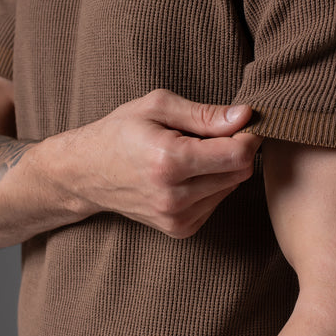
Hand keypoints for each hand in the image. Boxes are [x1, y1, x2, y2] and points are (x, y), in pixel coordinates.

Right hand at [55, 89, 262, 237]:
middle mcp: (174, 196)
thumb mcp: (158, 106)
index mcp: (169, 161)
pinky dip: (211, 186)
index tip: (242, 122)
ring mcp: (176, 218)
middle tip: (214, 134)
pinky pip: (216, 203)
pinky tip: (187, 174)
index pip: (238, 154)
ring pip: (231, 188)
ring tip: (191, 154)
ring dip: (222, 169)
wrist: (85, 172)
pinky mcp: (180, 229)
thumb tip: (247, 115)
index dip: (249, 135)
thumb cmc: (120, 131)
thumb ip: (205, 114)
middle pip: (240, 173)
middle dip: (237, 150)